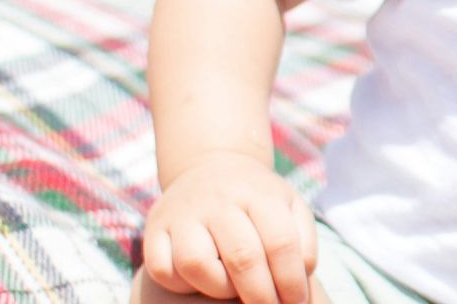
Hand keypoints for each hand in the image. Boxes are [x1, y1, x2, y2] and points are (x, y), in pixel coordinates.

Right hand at [140, 151, 318, 303]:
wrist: (213, 166)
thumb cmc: (258, 200)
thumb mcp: (289, 208)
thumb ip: (302, 244)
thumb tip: (298, 283)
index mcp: (258, 194)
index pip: (280, 242)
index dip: (291, 280)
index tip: (296, 302)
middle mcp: (218, 200)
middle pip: (242, 257)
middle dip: (261, 295)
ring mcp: (182, 213)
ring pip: (195, 263)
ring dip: (220, 288)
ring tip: (233, 292)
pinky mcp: (154, 228)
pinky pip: (162, 268)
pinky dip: (181, 284)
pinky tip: (200, 282)